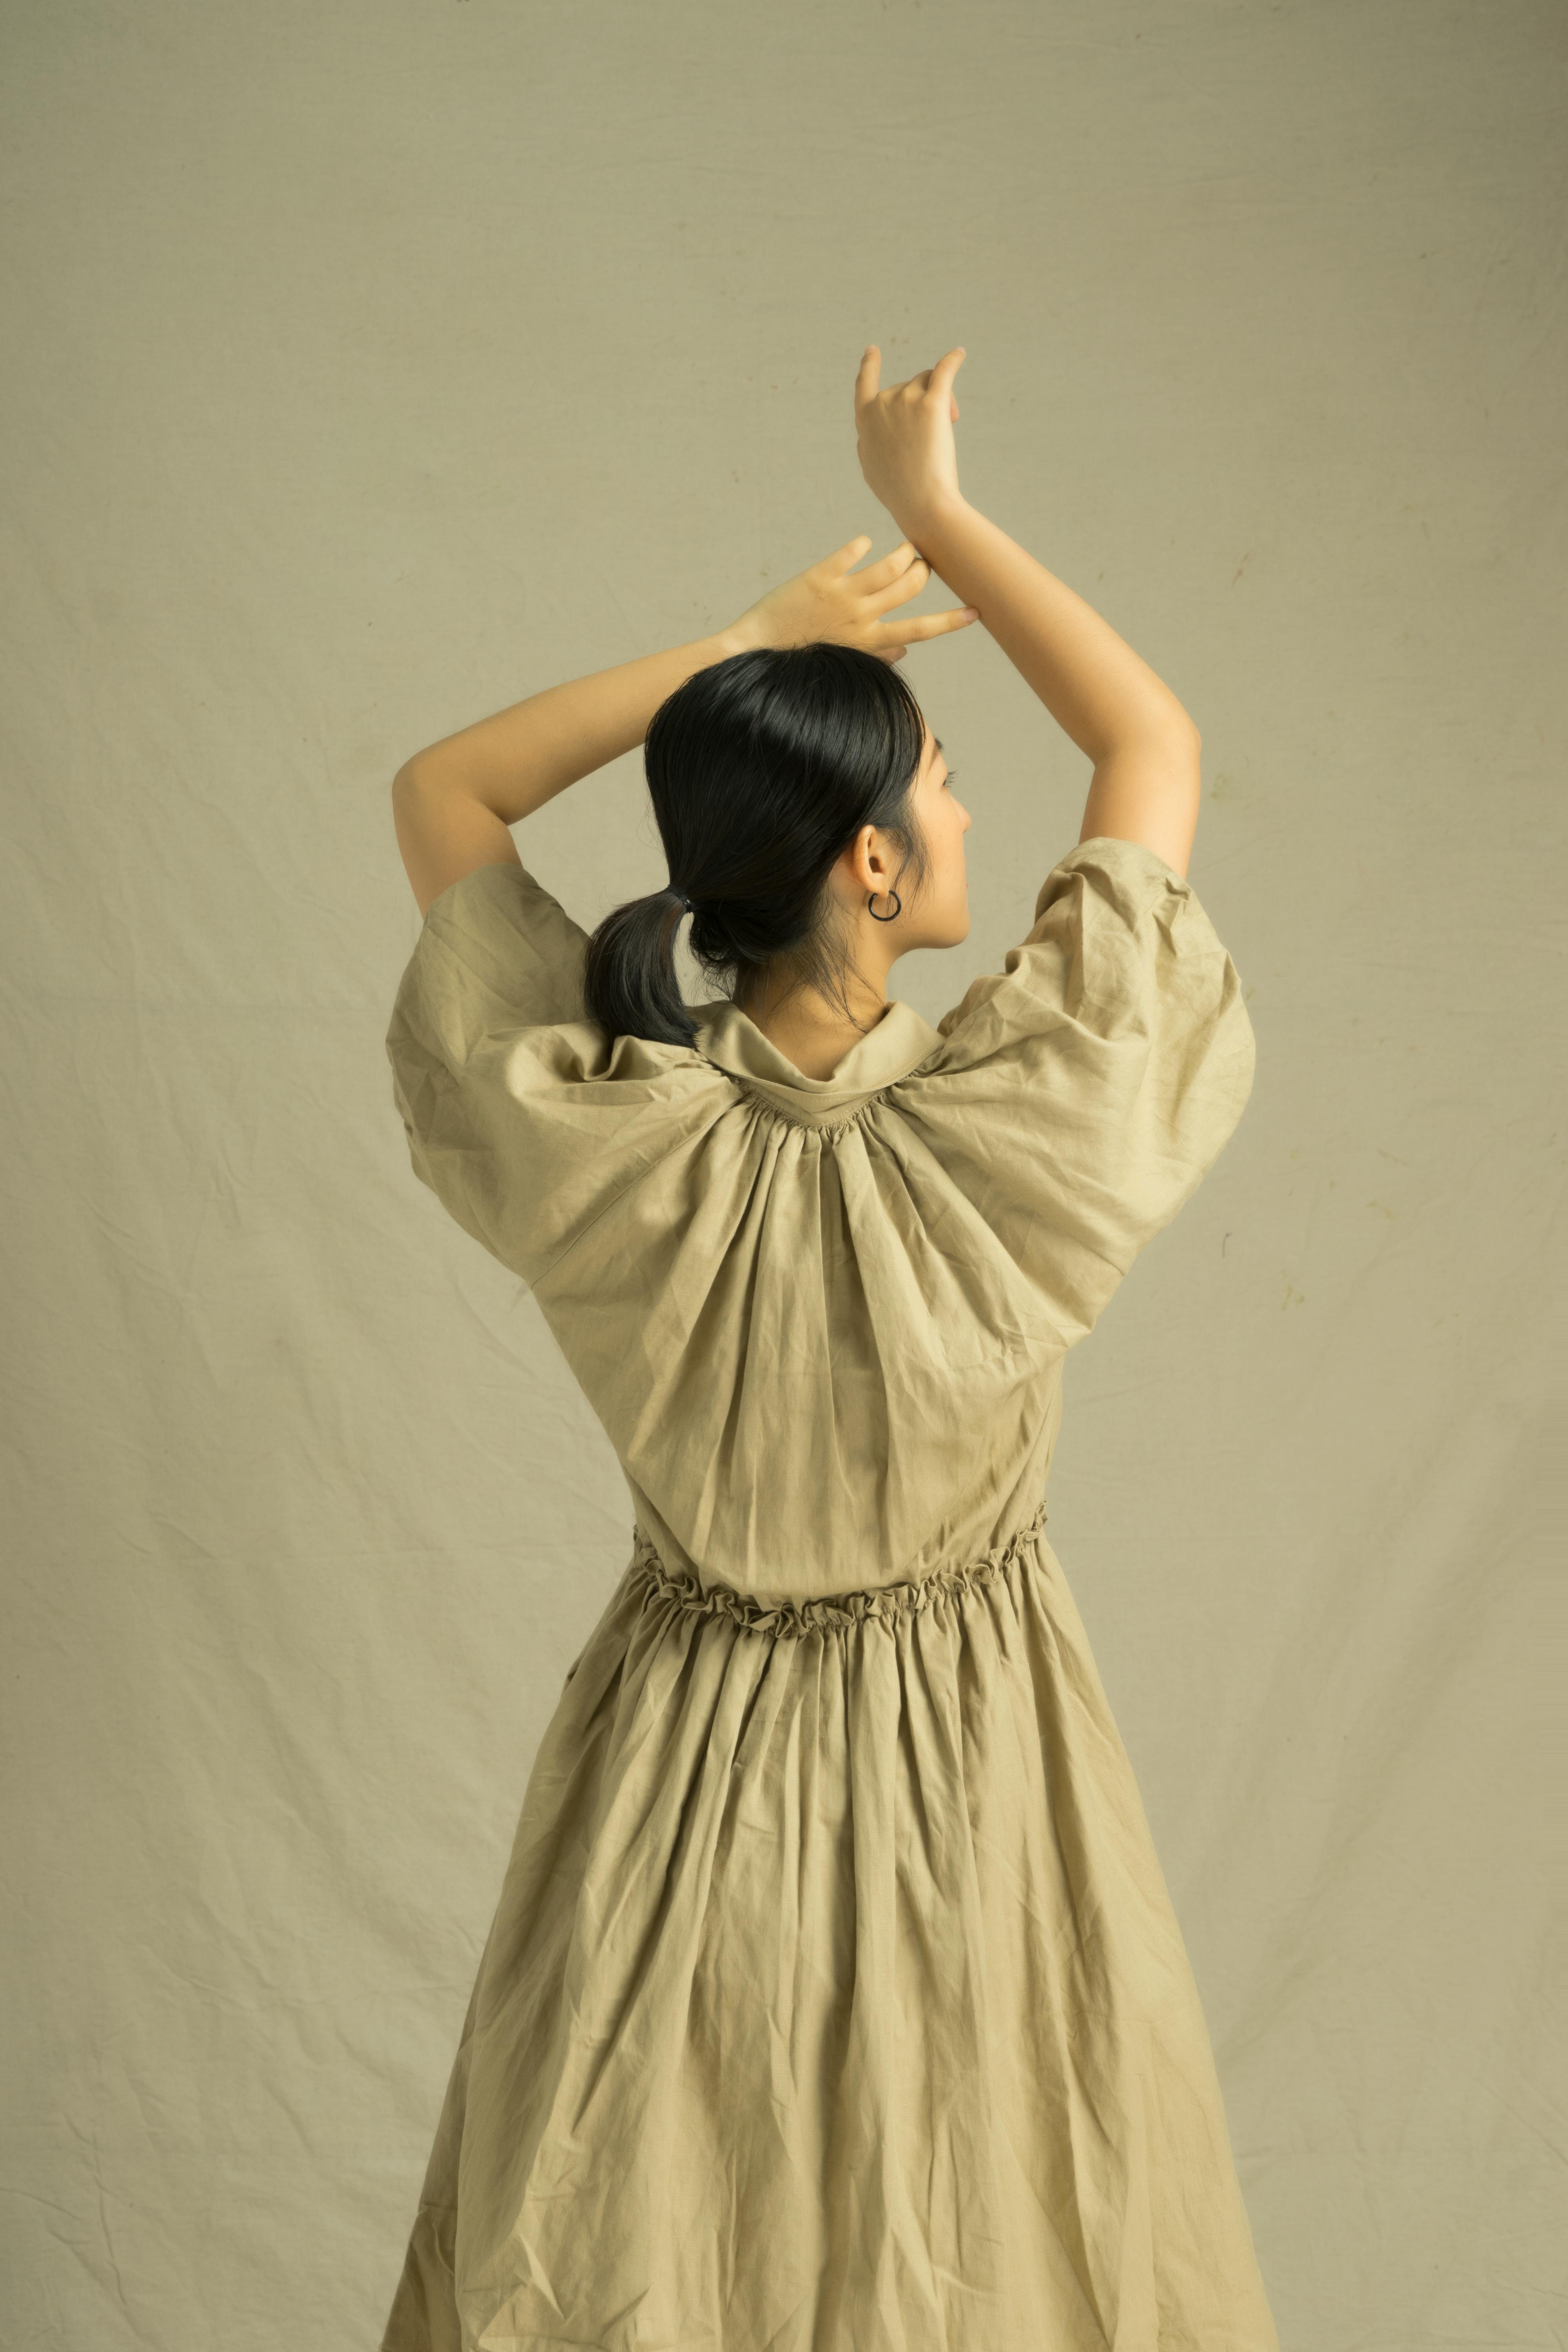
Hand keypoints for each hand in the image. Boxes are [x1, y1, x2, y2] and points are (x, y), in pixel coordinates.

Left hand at [724, 532, 977, 665]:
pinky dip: (861, 545)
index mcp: (869, 642)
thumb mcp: (844, 662)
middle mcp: (861, 618)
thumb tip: (904, 652)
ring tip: (904, 547)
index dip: (950, 620)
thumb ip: (875, 655)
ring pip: (889, 565)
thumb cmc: (802, 659)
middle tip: (921, 562)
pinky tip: (863, 543)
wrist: (756, 651)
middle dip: (923, 569)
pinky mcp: (819, 577)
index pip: (920, 631)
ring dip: (903, 552)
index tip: (976, 611)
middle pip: (910, 586)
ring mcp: (842, 596)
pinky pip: (850, 554)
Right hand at [854, 344, 966, 533]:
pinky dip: (953, 360)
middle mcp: (883, 403)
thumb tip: (868, 434)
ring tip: (949, 425)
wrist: (921, 503)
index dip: (869, 366)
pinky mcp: (931, 403)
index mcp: (865, 419)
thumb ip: (869, 443)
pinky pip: (944, 371)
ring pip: (927, 382)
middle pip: (908, 385)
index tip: (872, 351)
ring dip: (941, 398)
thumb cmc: (898, 492)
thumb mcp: (871, 467)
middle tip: (938, 433)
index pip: (865, 384)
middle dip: (923, 401)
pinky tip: (960, 354)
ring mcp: (906, 400)